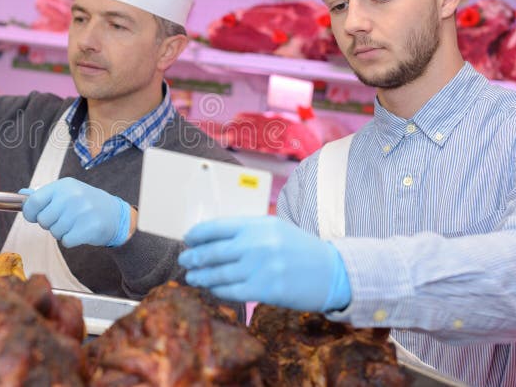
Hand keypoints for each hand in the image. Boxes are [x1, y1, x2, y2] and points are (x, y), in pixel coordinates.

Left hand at [19, 178, 131, 247]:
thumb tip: (22, 194)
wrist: (115, 215)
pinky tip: (80, 232)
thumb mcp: (66, 192)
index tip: (33, 216)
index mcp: (64, 185)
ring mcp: (81, 211)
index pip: (34, 201)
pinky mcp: (89, 227)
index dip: (30, 212)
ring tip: (74, 224)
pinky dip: (70, 240)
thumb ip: (44, 194)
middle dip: (49, 224)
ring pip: (54, 232)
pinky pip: (66, 241)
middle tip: (63, 219)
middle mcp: (72, 196)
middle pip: (43, 220)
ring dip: (61, 232)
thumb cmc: (86, 203)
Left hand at [178, 216, 350, 311]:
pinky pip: (231, 291)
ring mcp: (260, 268)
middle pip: (213, 252)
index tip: (188, 239)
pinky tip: (211, 289)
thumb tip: (211, 239)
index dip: (198, 234)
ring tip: (191, 277)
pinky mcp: (265, 290)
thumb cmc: (299, 249)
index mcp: (258, 224)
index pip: (217, 227)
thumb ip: (246, 231)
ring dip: (201, 276)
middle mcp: (257, 244)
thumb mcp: (274, 229)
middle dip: (194, 257)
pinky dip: (217, 291)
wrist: (331, 271)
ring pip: (219, 274)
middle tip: (184, 261)